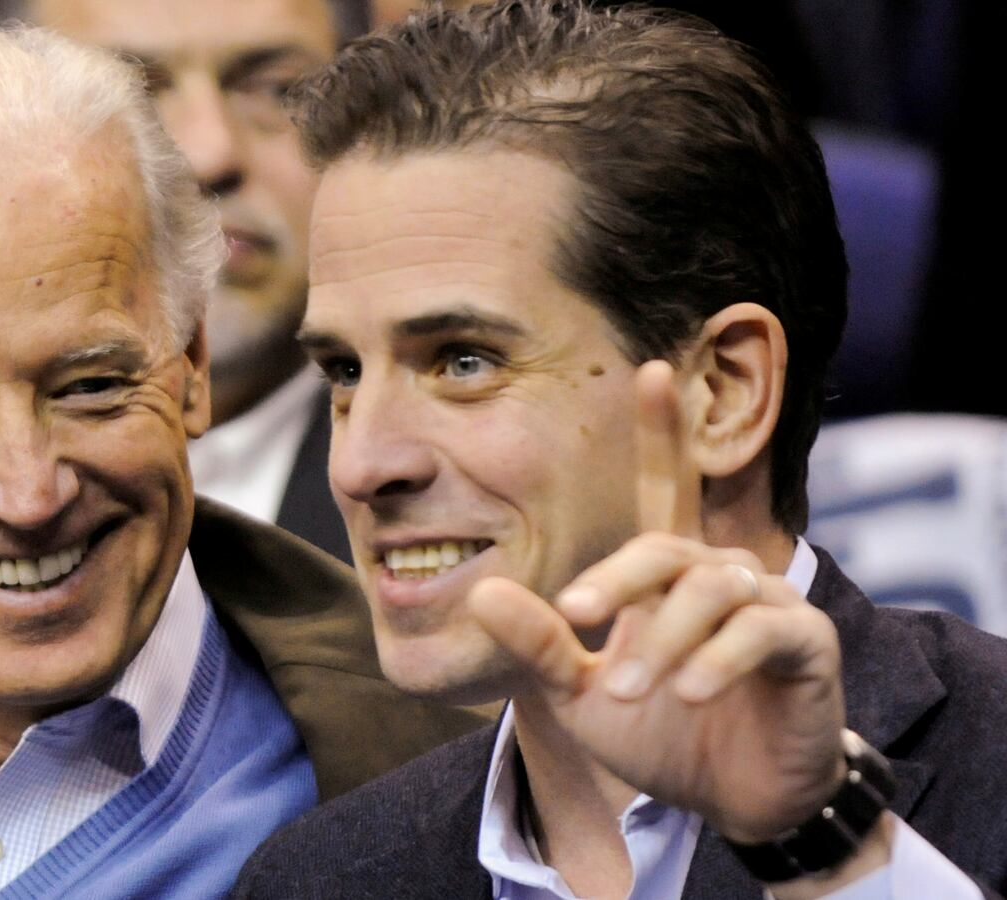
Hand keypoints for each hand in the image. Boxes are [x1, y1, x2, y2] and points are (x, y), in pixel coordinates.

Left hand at [465, 360, 845, 843]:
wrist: (732, 802)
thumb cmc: (659, 734)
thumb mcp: (580, 692)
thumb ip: (539, 643)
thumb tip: (483, 593)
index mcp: (670, 574)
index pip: (668, 489)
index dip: (662, 431)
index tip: (652, 368)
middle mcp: (723, 572)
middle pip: (665, 546)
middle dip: (615, 580)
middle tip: (574, 618)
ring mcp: (770, 603)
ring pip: (709, 589)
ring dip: (660, 639)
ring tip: (623, 689)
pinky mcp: (806, 644)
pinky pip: (762, 631)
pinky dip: (718, 660)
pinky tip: (691, 695)